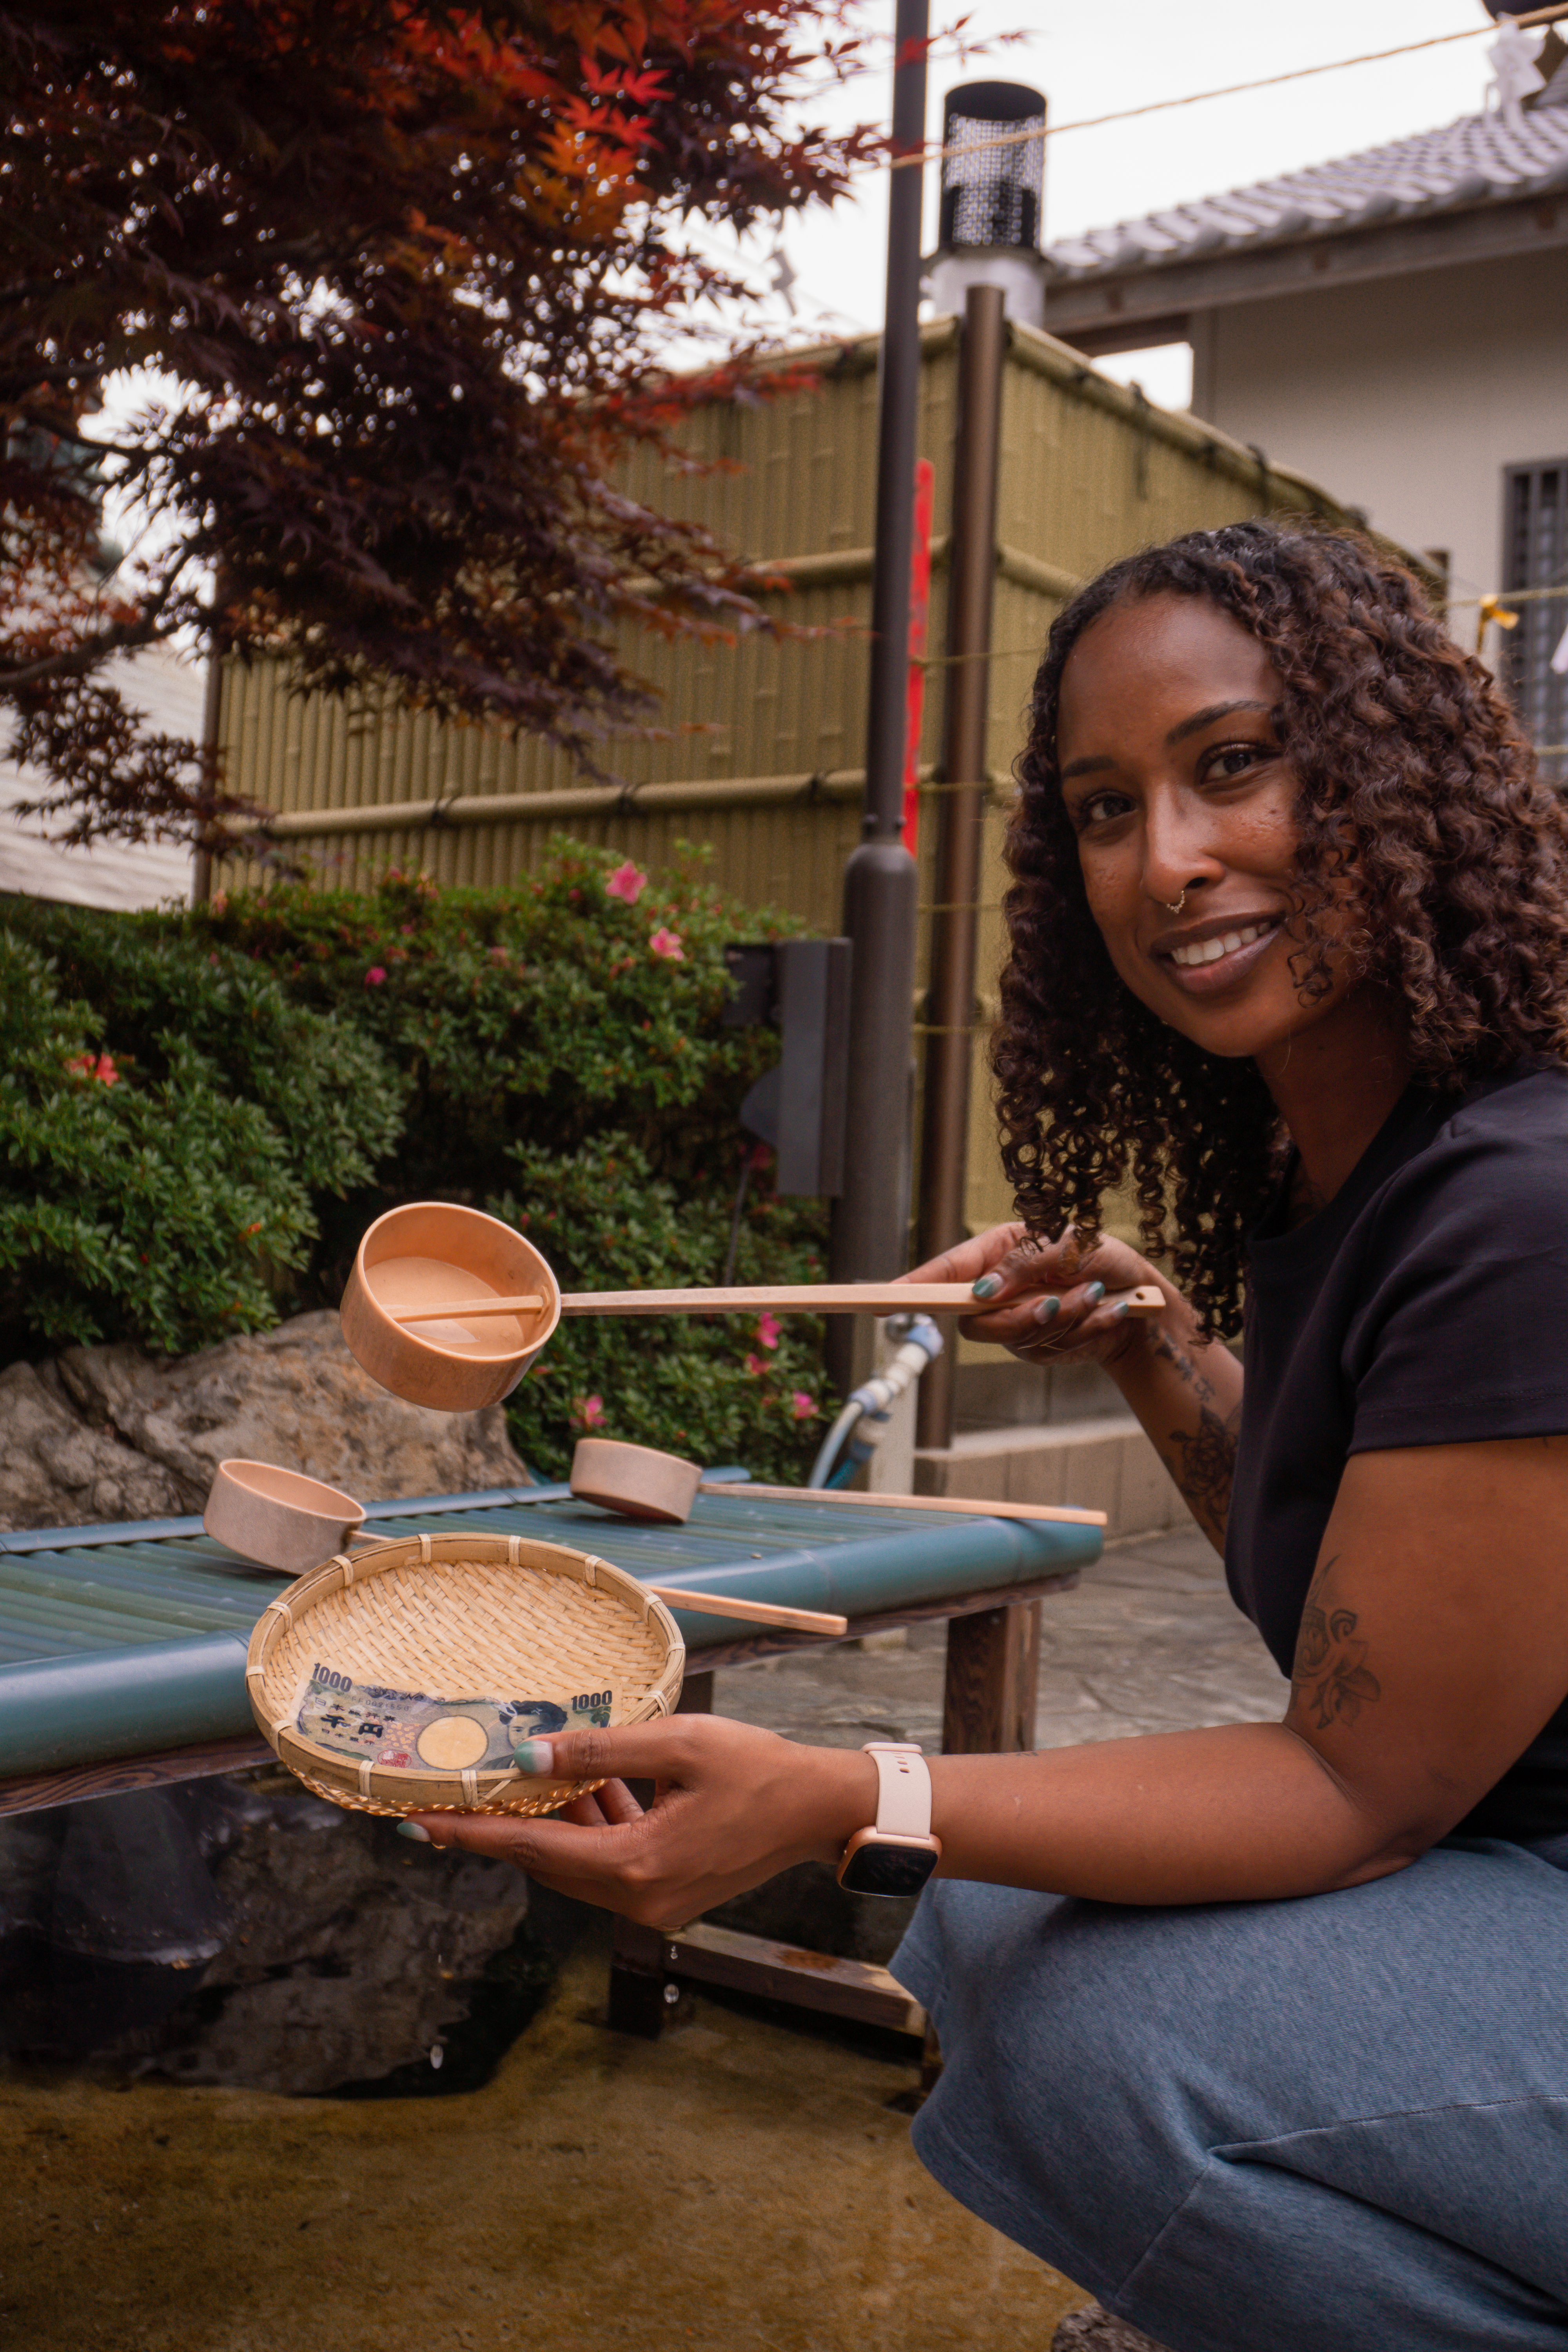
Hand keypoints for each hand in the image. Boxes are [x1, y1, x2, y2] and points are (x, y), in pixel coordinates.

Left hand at [402, 1715, 877, 1928]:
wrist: (817, 1809)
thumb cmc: (756, 1767)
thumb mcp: (676, 1743)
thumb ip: (599, 1752)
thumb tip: (527, 1758)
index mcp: (637, 1865)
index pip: (531, 1847)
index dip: (470, 1832)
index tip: (415, 1825)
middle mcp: (639, 1899)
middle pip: (549, 1860)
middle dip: (505, 1825)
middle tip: (462, 1790)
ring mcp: (654, 1905)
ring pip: (577, 1862)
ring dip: (555, 1821)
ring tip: (535, 1774)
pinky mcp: (667, 1896)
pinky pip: (608, 1863)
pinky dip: (593, 1828)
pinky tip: (594, 1788)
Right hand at [902, 1221, 1173, 1370]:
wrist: (1138, 1295)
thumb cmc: (1099, 1256)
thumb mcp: (1067, 1243)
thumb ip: (1023, 1265)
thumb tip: (983, 1293)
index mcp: (995, 1252)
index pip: (943, 1273)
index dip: (912, 1287)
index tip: (883, 1298)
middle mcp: (998, 1289)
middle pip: (976, 1321)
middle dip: (1020, 1317)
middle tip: (1057, 1302)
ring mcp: (1016, 1321)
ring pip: (1018, 1338)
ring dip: (1065, 1319)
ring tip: (1095, 1294)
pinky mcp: (1039, 1347)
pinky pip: (1050, 1351)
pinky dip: (1084, 1331)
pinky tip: (1106, 1312)